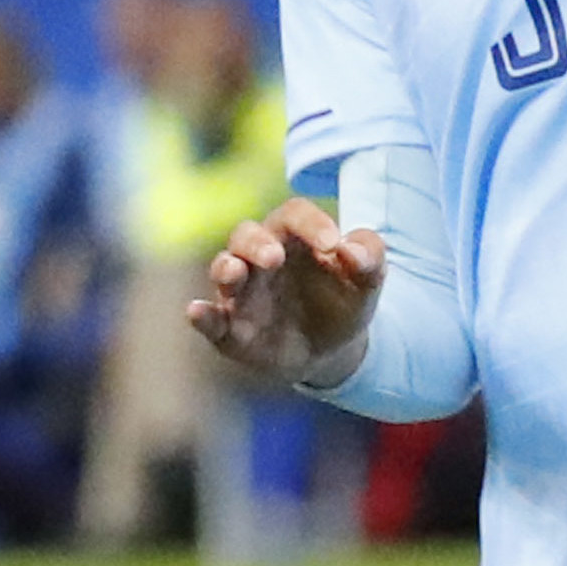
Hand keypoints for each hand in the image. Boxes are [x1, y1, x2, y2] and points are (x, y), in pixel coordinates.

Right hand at [188, 193, 385, 386]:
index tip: (333, 245)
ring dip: (226, 269)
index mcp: (294, 237)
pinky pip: (210, 320)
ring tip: (234, 272)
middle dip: (256, 243)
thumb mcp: (369, 281)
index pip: (293, 213)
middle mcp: (260, 258)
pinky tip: (196, 311)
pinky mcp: (231, 330)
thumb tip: (350, 248)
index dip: (311, 223)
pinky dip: (201, 315)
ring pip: (223, 268)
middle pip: (246, 234)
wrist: (334, 351)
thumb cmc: (345, 302)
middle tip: (274, 258)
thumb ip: (370, 257)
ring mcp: (243, 294)